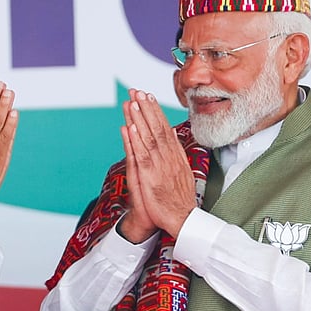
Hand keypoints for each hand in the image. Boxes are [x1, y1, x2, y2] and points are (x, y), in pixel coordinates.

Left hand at [123, 89, 195, 236]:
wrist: (181, 219)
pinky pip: (142, 156)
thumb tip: (171, 133)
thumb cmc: (177, 198)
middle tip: (138, 90)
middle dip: (147, 108)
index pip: (164, 128)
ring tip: (133, 102)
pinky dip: (136, 141)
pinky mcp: (150, 177)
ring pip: (149, 138)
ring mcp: (159, 167)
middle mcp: (168, 158)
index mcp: (174, 156)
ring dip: (140, 119)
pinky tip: (130, 128)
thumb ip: (174, 151)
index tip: (148, 96)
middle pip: (156, 128)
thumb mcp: (180, 170)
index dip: (155, 111)